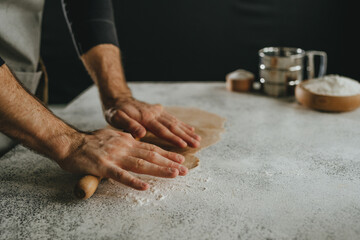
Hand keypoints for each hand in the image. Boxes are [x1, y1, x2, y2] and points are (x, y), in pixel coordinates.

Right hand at [58, 129, 187, 189]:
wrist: (70, 143)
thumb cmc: (89, 142)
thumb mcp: (112, 136)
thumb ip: (125, 139)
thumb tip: (137, 140)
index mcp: (127, 140)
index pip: (151, 148)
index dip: (166, 154)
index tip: (180, 159)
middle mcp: (124, 146)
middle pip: (151, 155)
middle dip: (169, 163)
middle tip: (184, 170)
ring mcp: (115, 157)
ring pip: (141, 164)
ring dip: (159, 170)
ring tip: (174, 175)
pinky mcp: (103, 167)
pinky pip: (120, 176)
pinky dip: (133, 182)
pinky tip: (145, 187)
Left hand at [104, 97, 200, 147]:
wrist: (118, 98)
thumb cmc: (115, 111)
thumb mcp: (116, 118)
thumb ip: (129, 125)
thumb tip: (141, 133)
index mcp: (145, 118)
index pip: (162, 130)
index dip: (173, 138)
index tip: (184, 144)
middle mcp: (154, 114)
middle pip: (172, 126)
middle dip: (185, 136)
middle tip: (197, 143)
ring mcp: (157, 112)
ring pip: (175, 122)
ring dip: (187, 131)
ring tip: (198, 138)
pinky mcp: (158, 111)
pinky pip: (172, 118)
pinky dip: (182, 124)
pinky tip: (190, 129)